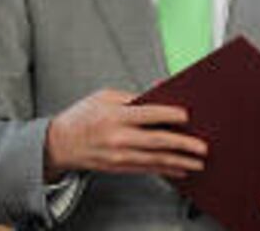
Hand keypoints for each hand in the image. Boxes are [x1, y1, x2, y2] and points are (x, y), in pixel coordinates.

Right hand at [43, 89, 205, 181]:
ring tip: (198, 161)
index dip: (170, 115)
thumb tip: (162, 90)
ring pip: (155, 159)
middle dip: (183, 144)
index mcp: (115, 116)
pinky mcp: (119, 167)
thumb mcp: (105, 97)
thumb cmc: (82, 116)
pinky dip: (166, 170)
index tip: (188, 116)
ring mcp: (118, 155)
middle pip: (157, 141)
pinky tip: (180, 169)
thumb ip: (134, 96)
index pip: (149, 114)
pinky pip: (147, 169)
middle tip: (201, 146)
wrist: (58, 144)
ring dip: (180, 161)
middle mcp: (118, 138)